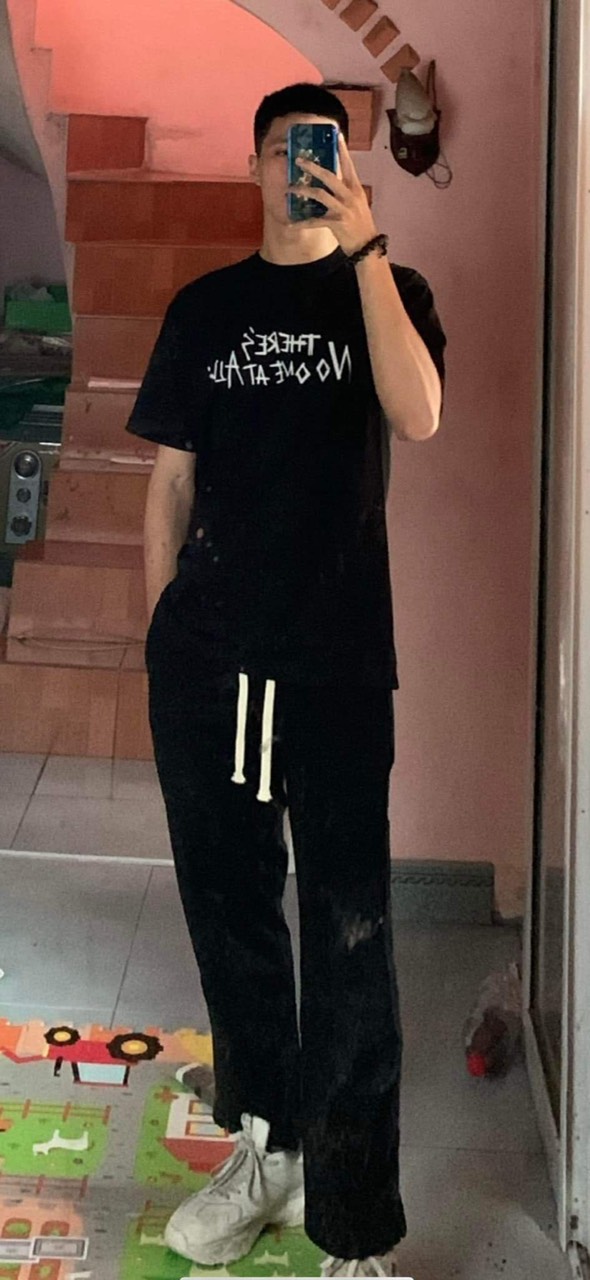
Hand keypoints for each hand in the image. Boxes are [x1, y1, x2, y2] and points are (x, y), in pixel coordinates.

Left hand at [289, 133, 378, 255]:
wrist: (368, 247)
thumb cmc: (361, 225)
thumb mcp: (358, 204)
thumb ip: (347, 192)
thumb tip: (333, 180)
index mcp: (355, 188)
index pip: (348, 165)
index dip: (342, 150)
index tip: (337, 135)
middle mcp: (350, 195)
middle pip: (329, 175)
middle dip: (312, 167)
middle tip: (298, 161)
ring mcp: (343, 209)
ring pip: (319, 194)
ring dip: (303, 190)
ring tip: (290, 189)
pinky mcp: (337, 223)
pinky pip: (315, 221)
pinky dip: (301, 223)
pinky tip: (290, 225)